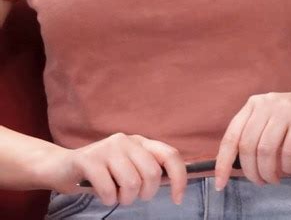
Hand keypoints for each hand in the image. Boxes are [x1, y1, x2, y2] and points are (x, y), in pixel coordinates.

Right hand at [38, 133, 186, 206]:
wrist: (63, 167)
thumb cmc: (101, 172)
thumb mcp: (128, 167)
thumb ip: (148, 169)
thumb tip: (175, 181)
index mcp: (140, 142)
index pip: (170, 155)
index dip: (179, 177)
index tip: (178, 199)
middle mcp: (126, 140)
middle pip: (152, 173)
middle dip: (144, 193)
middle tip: (129, 195)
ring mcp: (107, 148)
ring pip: (132, 183)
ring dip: (124, 198)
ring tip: (114, 193)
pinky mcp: (89, 159)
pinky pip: (109, 189)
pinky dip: (108, 199)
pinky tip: (101, 193)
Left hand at [215, 83, 290, 188]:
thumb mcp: (271, 120)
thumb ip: (254, 134)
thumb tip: (235, 164)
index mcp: (253, 105)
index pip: (231, 136)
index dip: (223, 162)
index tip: (220, 183)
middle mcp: (265, 104)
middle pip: (248, 145)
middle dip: (251, 171)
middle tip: (260, 182)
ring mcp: (285, 109)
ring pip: (266, 149)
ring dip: (268, 171)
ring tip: (273, 179)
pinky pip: (289, 149)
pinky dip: (287, 165)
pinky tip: (290, 168)